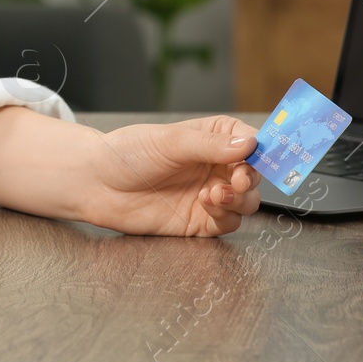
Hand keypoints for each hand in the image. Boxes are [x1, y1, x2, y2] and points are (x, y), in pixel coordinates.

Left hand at [79, 115, 261, 236]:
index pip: (251, 140)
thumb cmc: (127, 153)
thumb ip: (210, 145)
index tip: (265, 157)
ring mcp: (209, 194)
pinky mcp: (200, 221)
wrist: (97, 184)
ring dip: (239, 199)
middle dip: (251, 178)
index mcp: (212, 138)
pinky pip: (228, 223)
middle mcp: (215, 166)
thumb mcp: (169, 141)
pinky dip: (225, 216)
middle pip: (254, 175)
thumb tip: (249, 142)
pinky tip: (205, 205)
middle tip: (237, 180)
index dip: (263, 150)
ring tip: (215, 193)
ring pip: (247, 202)